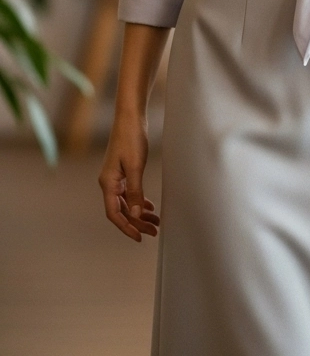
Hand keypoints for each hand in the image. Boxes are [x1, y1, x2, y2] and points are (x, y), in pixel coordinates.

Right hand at [98, 111, 158, 242]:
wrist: (130, 118)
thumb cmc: (131, 139)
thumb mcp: (136, 167)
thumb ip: (136, 191)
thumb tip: (137, 214)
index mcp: (108, 183)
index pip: (114, 213)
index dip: (126, 227)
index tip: (139, 238)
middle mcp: (109, 183)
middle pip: (121, 210)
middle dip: (137, 223)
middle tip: (154, 231)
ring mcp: (115, 178)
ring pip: (127, 203)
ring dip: (140, 214)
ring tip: (155, 222)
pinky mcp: (123, 172)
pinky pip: (129, 193)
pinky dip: (139, 202)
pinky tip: (150, 207)